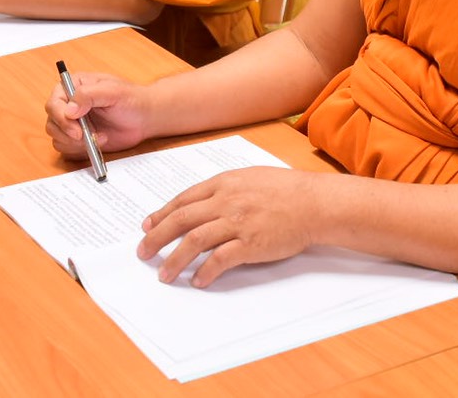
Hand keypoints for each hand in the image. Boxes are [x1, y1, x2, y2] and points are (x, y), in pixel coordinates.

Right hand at [44, 73, 148, 159]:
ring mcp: (72, 122)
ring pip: (56, 137)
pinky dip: (80, 150)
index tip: (77, 129)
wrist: (144, 118)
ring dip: (76, 143)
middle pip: (52, 122)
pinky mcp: (77, 138)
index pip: (54, 102)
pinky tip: (98, 143)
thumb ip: (89, 95)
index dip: (61, 117)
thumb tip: (69, 110)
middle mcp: (69, 103)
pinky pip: (66, 148)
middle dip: (68, 134)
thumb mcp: (113, 92)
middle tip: (87, 137)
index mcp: (74, 86)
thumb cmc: (131, 100)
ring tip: (100, 137)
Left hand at [136, 168, 319, 286]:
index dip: (161, 215)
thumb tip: (201, 205)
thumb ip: (225, 189)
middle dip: (156, 238)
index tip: (148, 227)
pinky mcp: (250, 243)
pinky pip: (220, 260)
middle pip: (180, 221)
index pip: (183, 200)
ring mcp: (237, 222)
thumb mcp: (250, 178)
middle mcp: (225, 201)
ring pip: (194, 242)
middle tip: (143, 253)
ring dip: (174, 260)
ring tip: (164, 274)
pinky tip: (198, 280)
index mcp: (224, 183)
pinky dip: (206, 272)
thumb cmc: (286, 190)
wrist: (314, 202)